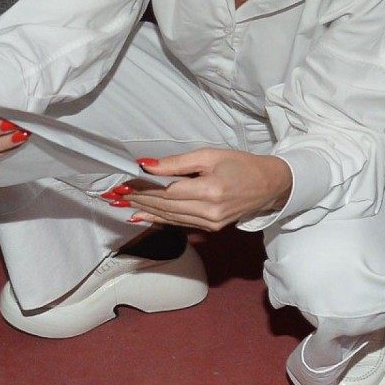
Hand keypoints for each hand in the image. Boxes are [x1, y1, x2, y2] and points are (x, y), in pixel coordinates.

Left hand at [118, 149, 292, 230]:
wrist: (270, 186)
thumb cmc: (241, 165)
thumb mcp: (210, 155)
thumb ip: (178, 163)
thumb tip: (148, 165)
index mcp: (210, 191)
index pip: (167, 191)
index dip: (143, 188)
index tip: (122, 183)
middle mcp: (209, 212)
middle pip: (165, 206)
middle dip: (138, 199)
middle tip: (114, 194)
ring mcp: (210, 224)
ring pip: (169, 217)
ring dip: (143, 210)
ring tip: (120, 205)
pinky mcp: (210, 229)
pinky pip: (179, 223)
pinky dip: (158, 219)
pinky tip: (140, 216)